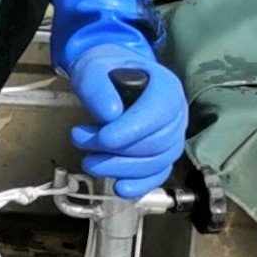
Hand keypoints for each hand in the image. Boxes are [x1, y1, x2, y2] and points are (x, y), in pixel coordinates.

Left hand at [69, 56, 189, 198]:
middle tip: (79, 140)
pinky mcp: (163, 154)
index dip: (132, 129)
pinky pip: (158, 174)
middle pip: (156, 142)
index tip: (103, 138)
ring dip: (121, 168)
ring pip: (156, 162)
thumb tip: (109, 115)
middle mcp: (177, 114)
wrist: (110, 77)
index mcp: (166, 87)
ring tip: (88, 161)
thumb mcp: (93, 68)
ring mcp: (173, 136)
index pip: (157, 112)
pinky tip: (119, 188)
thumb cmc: (105, 70)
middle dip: (117, 149)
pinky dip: (140, 184)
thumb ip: (97, 86)